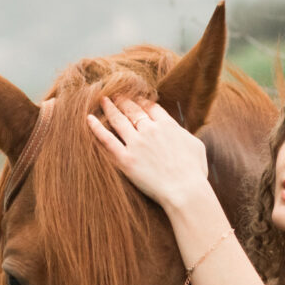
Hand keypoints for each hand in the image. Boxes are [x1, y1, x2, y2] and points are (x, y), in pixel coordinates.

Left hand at [88, 95, 214, 214]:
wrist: (185, 190)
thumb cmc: (195, 172)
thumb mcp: (196, 146)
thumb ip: (184, 135)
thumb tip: (179, 132)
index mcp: (168, 126)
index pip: (152, 108)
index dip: (143, 101)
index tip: (137, 98)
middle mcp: (150, 130)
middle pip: (133, 110)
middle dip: (124, 100)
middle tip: (115, 94)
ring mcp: (137, 144)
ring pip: (119, 120)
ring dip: (110, 108)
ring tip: (103, 100)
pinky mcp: (125, 159)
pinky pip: (107, 140)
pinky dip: (96, 128)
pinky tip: (89, 119)